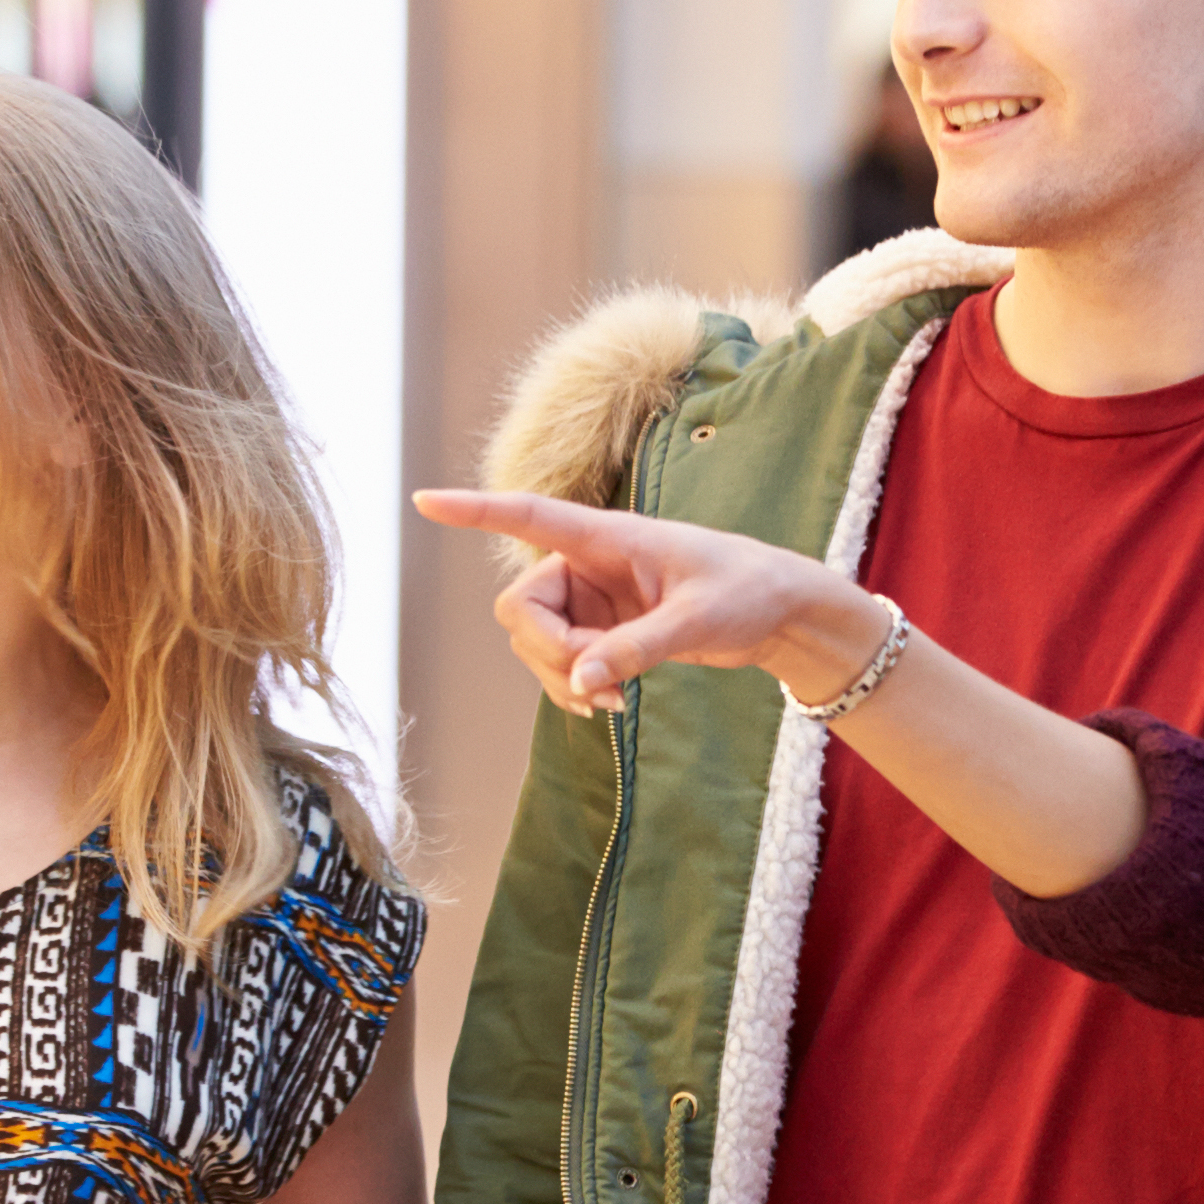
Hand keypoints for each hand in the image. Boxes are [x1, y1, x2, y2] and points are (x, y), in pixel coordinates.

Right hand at [414, 487, 884, 718]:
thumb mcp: (697, 621)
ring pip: (535, 642)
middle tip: (599, 685)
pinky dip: (575, 688)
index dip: (474, 510)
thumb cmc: (748, 593)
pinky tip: (610, 703)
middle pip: (521, 608)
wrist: (779, 613)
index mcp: (608, 537)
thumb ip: (637, 650)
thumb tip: (583, 683)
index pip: (528, 516)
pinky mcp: (600, 631)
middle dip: (548, 653)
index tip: (423, 500)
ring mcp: (591, 600)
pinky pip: (559, 663)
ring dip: (563, 678)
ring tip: (617, 702)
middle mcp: (588, 564)